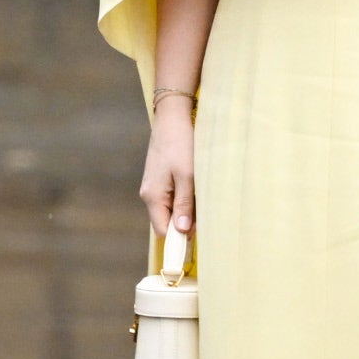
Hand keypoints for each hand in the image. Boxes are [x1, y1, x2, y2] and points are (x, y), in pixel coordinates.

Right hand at [139, 97, 195, 237]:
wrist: (173, 118)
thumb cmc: (180, 144)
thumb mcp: (187, 176)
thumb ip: (184, 204)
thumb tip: (183, 231)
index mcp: (152, 196)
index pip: (162, 230)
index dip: (178, 239)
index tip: (198, 241)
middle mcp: (150, 194)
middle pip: (167, 222)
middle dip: (186, 224)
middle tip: (208, 217)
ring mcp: (155, 187)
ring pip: (172, 210)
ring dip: (188, 210)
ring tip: (205, 201)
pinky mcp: (162, 179)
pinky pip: (174, 198)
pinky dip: (186, 199)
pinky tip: (198, 190)